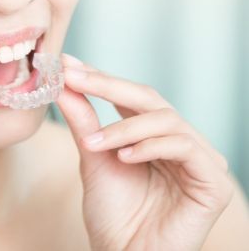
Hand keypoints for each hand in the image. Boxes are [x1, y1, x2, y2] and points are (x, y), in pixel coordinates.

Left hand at [56, 53, 233, 250]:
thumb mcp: (93, 157)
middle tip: (74, 78)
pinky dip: (150, 146)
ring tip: (94, 143)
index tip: (68, 64)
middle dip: (107, 85)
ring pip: (165, 119)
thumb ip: (84, 120)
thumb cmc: (112, 213)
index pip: (128, 95)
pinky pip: (183, 147)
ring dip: (124, 127)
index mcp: (152, 134)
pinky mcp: (213, 182)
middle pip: (148, 97)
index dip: (99, 77)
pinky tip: (123, 157)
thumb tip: (64, 82)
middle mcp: (178, 140)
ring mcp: (199, 159)